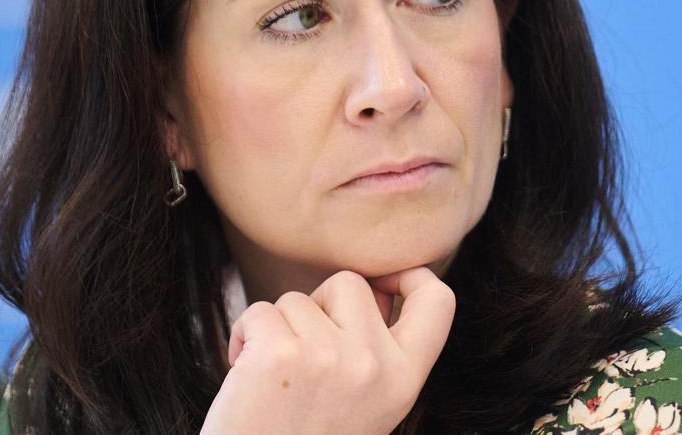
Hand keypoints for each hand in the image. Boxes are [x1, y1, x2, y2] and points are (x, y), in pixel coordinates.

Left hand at [199, 266, 455, 434]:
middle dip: (319, 304)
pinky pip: (258, 312)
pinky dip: (244, 336)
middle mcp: (373, 365)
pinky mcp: (278, 354)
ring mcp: (327, 356)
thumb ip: (378, 352)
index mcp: (404, 380)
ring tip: (272, 377)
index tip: (386, 283)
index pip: (437, 301)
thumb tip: (377, 290)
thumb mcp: (368, 405)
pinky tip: (244, 374)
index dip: (412, 276)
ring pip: (297, 299)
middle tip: (302, 350)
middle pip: (349, 283)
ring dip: (277, 328)